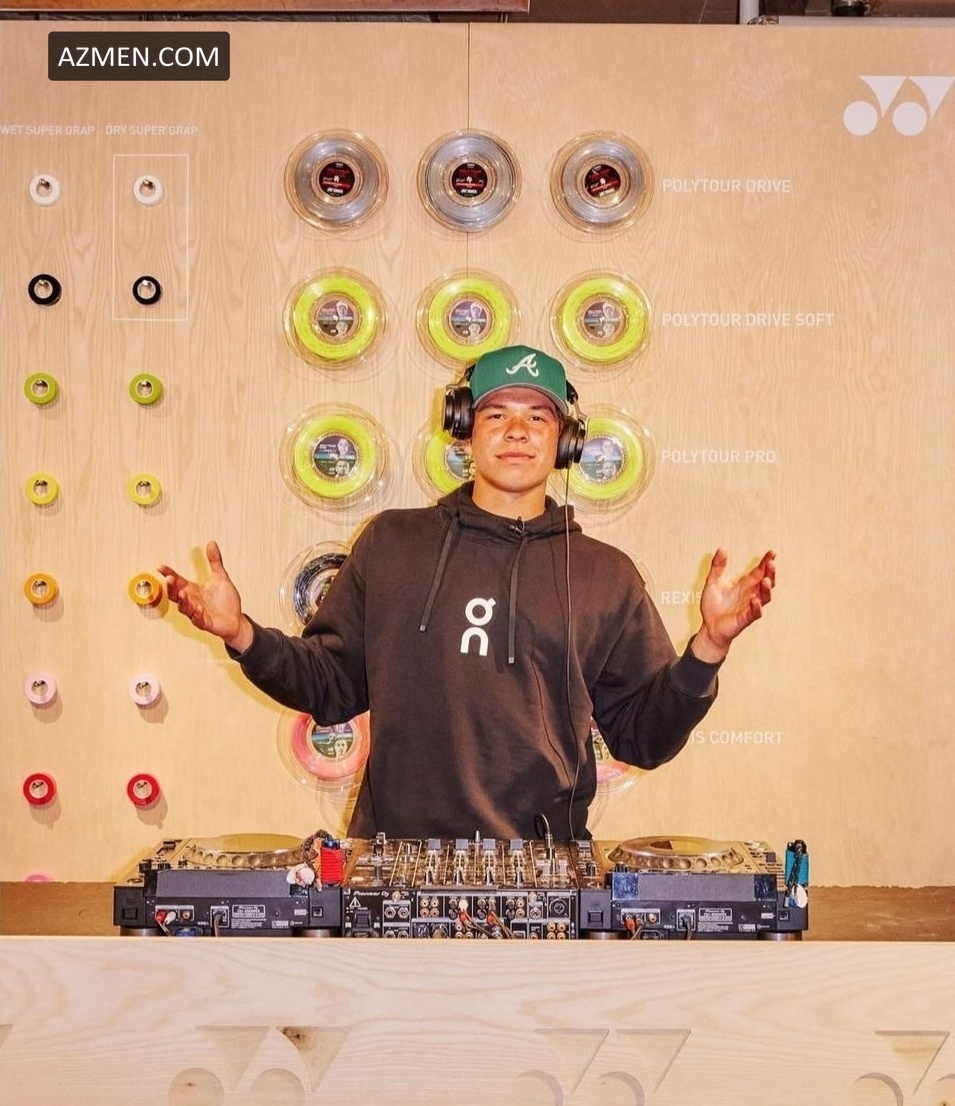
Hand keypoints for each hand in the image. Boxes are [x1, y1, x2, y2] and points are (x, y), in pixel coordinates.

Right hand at [158, 541, 251, 651]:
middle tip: (170, 579)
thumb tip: (211, 543)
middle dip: (172, 588)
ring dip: (183, 601)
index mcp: (193, 590)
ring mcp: (197, 613)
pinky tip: (199, 608)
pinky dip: (197, 614)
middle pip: (176, 595)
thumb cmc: (226, 601)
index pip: (177, 581)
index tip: (161, 567)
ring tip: (183, 593)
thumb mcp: (221, 577)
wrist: (236, 619)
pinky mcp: (205, 623)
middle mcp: (192, 601)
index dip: (169, 574)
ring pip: (184, 608)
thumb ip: (215, 561)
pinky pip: (198, 620)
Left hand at [692, 548, 775, 662]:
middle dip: (771, 573)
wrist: (708, 626)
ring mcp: (750, 607)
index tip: (773, 552)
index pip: (759, 571)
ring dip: (766, 589)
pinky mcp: (745, 619)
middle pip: (766, 582)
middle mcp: (751, 594)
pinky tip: (755, 599)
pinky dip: (756, 606)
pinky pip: (755, 613)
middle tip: (772, 563)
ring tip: (766, 579)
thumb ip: (718, 566)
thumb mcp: (713, 581)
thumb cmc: (713, 605)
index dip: (766, 562)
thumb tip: (722, 548)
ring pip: (765, 597)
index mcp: (745, 584)